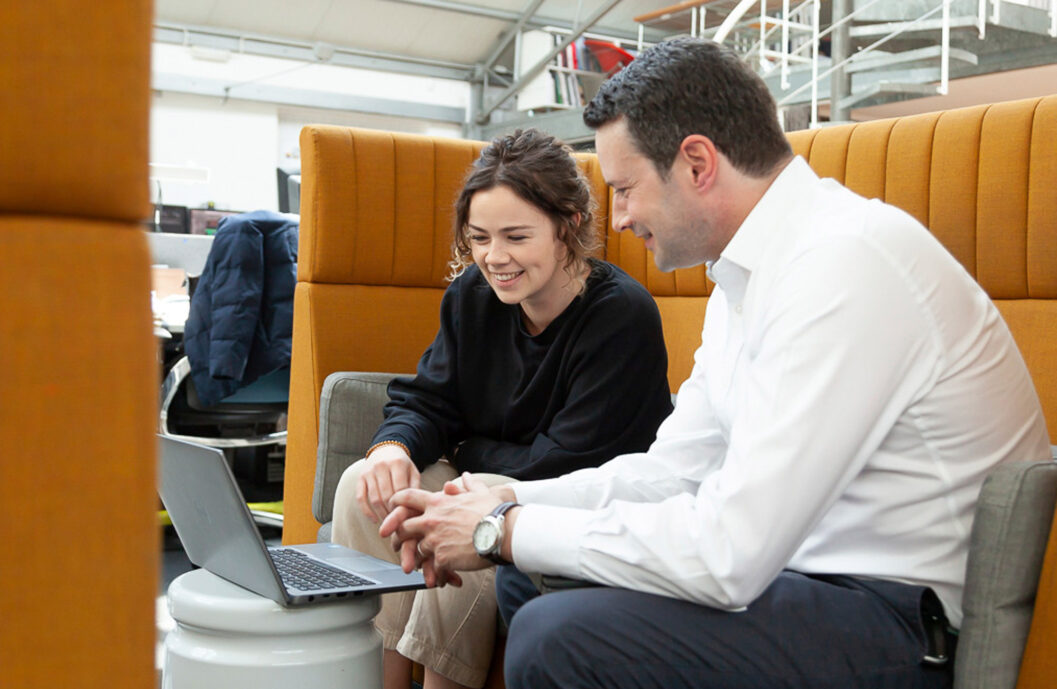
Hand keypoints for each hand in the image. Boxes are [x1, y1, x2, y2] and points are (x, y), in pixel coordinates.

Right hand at [356, 444, 420, 523]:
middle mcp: (381, 466)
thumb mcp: (413, 471)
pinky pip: (360, 497)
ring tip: (389, 523)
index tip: (407, 516)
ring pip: (374, 499)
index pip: (400, 489)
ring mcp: (369, 472)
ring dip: (381, 514)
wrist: (385, 449)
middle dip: (392, 512)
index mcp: (397, 463)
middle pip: (386, 496)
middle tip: (399, 523)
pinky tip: (374, 520)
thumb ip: (415, 488)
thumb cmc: (402, 465)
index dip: (403, 505)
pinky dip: (366, 511)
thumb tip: (414, 509)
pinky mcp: (360, 478)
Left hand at [380, 473, 501, 585]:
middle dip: (398, 536)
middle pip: (403, 527)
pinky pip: (432, 568)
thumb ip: (469, 484)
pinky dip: (435, 574)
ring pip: (416, 550)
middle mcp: (431, 520)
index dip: (396, 501)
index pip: (407, 497)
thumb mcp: (480, 492)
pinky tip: (440, 578)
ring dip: (419, 558)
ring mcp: (435, 540)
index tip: (391, 506)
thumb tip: (466, 476)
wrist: (502, 531)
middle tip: (398, 544)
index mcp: (438, 502)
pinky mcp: (442, 558)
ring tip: (424, 566)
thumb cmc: (493, 511)